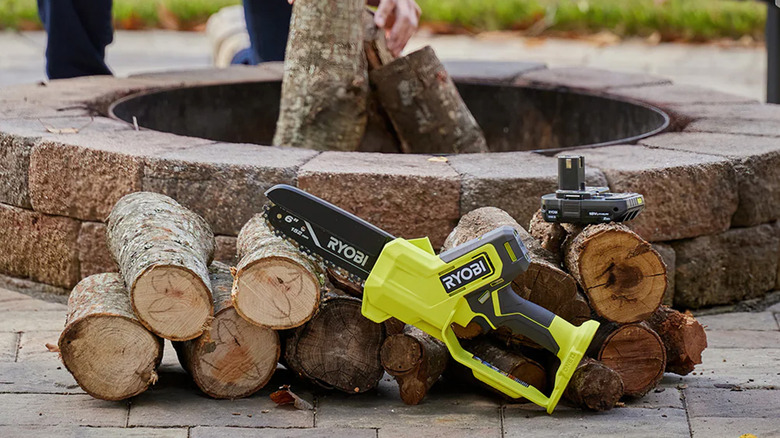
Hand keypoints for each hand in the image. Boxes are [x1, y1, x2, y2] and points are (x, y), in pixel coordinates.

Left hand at [286, 0, 420, 56]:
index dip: (386, 10)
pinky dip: (405, 38)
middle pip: (405, 11)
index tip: (379, 24)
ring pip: (412, 19)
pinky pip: (412, 25)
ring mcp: (406, 1)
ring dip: (403, 37)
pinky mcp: (410, 10)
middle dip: (399, 30)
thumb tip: (290, 3)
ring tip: (393, 54)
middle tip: (389, 48)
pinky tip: (396, 53)